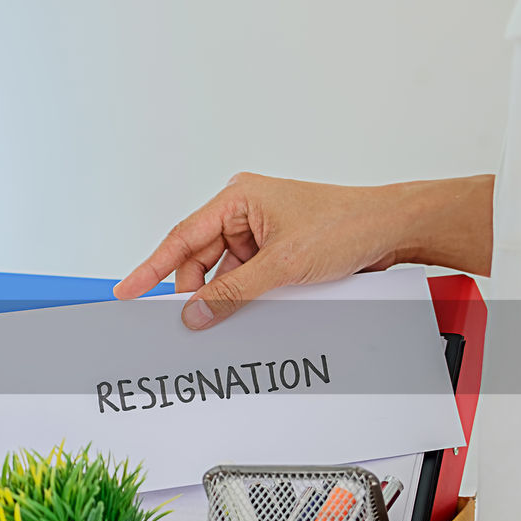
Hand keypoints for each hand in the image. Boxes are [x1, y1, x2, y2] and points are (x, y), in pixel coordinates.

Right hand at [113, 172, 491, 329]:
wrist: (394, 230)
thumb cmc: (346, 225)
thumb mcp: (281, 265)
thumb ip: (232, 293)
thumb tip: (194, 313)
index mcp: (238, 198)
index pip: (182, 238)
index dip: (151, 268)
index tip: (126, 290)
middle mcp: (245, 212)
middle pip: (200, 258)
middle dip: (195, 289)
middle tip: (186, 321)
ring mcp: (261, 232)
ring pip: (223, 272)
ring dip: (224, 295)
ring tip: (227, 317)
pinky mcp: (277, 251)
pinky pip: (245, 277)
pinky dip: (243, 296)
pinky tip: (247, 312)